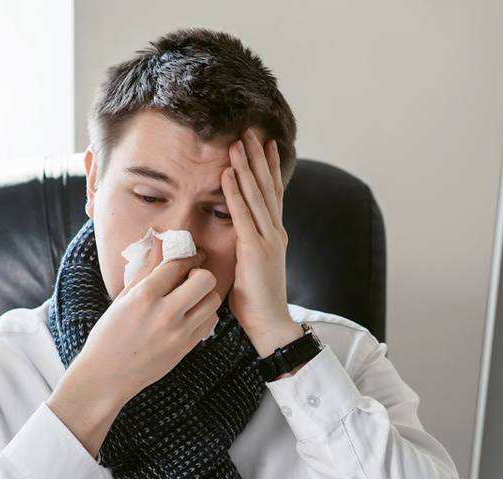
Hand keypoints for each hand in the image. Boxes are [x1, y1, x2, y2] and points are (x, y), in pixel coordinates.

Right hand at [47, 243, 219, 454]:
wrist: (106, 375)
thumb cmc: (109, 335)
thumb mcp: (122, 299)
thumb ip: (145, 273)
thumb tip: (161, 248)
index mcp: (144, 296)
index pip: (178, 265)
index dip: (188, 257)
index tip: (192, 256)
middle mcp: (165, 313)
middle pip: (205, 280)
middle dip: (200, 274)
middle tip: (191, 279)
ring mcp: (178, 332)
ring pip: (213, 301)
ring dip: (205, 295)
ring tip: (192, 298)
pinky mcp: (186, 348)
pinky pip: (209, 322)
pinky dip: (204, 314)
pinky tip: (190, 315)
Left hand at [222, 128, 302, 356]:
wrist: (270, 323)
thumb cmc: (256, 300)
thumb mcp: (253, 266)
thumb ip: (247, 246)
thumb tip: (236, 236)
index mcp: (275, 234)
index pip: (273, 193)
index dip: (269, 167)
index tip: (266, 144)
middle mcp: (275, 231)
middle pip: (267, 186)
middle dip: (258, 157)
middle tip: (250, 131)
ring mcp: (267, 239)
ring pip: (256, 194)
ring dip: (246, 166)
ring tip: (238, 143)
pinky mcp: (255, 249)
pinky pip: (242, 215)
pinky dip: (234, 193)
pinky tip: (227, 174)